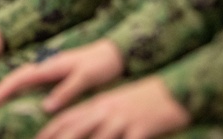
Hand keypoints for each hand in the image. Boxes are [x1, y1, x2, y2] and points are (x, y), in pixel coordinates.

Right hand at [0, 40, 124, 113]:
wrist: (114, 53)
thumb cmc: (101, 65)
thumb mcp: (85, 78)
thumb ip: (66, 91)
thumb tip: (45, 108)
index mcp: (50, 66)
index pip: (20, 78)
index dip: (3, 91)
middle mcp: (46, 66)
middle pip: (17, 76)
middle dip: (1, 89)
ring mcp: (50, 68)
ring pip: (23, 77)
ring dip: (9, 88)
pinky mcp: (56, 73)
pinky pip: (33, 81)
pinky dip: (21, 88)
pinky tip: (22, 99)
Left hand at [37, 77, 190, 138]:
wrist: (172, 91)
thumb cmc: (142, 102)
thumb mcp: (116, 105)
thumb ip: (96, 116)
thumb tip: (78, 130)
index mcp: (98, 105)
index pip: (67, 118)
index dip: (49, 131)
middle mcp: (106, 111)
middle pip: (75, 129)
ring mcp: (123, 120)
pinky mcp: (141, 128)